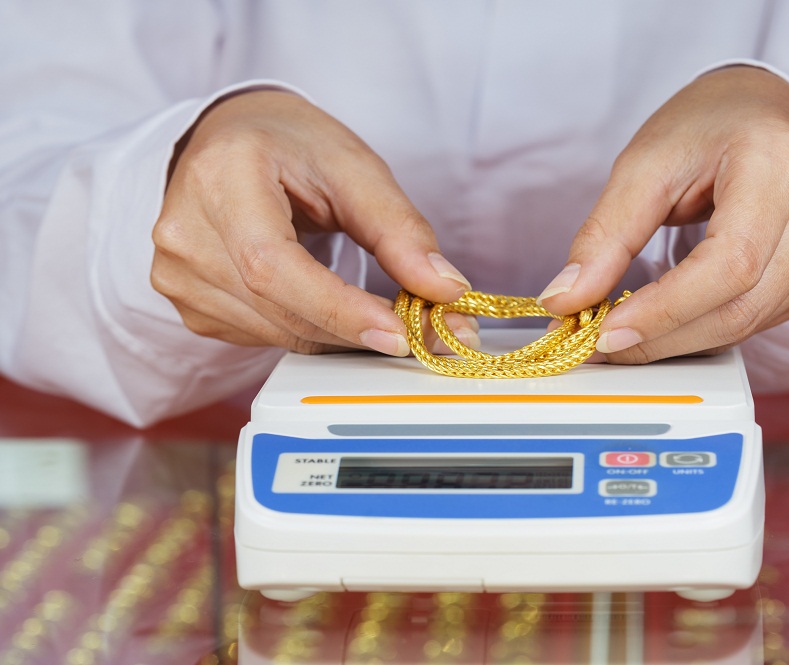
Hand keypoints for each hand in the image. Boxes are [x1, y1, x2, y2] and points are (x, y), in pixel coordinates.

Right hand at [152, 90, 474, 355]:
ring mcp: (178, 276)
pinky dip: (314, 333)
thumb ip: (400, 230)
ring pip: (278, 334)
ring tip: (390, 317)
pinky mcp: (191, 306)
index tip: (401, 333)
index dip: (339, 309)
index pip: (274, 268)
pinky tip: (337, 310)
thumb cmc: (289, 145)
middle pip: (279, 310)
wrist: (230, 141)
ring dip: (343, 336)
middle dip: (359, 330)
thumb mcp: (354, 168)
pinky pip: (265, 338)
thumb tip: (444, 290)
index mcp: (220, 179)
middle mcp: (185, 233)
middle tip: (427, 334)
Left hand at [537, 66, 788, 362]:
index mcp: (781, 166)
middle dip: (662, 336)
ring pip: (749, 324)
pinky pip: (760, 320)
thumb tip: (566, 301)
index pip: (729, 265)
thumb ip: (605, 236)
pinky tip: (666, 322)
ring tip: (623, 333)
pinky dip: (705, 330)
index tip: (606, 332)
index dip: (666, 310)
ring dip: (679, 340)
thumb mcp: (644, 164)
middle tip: (599, 344)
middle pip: (740, 307)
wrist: (765, 109)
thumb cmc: (708, 125)